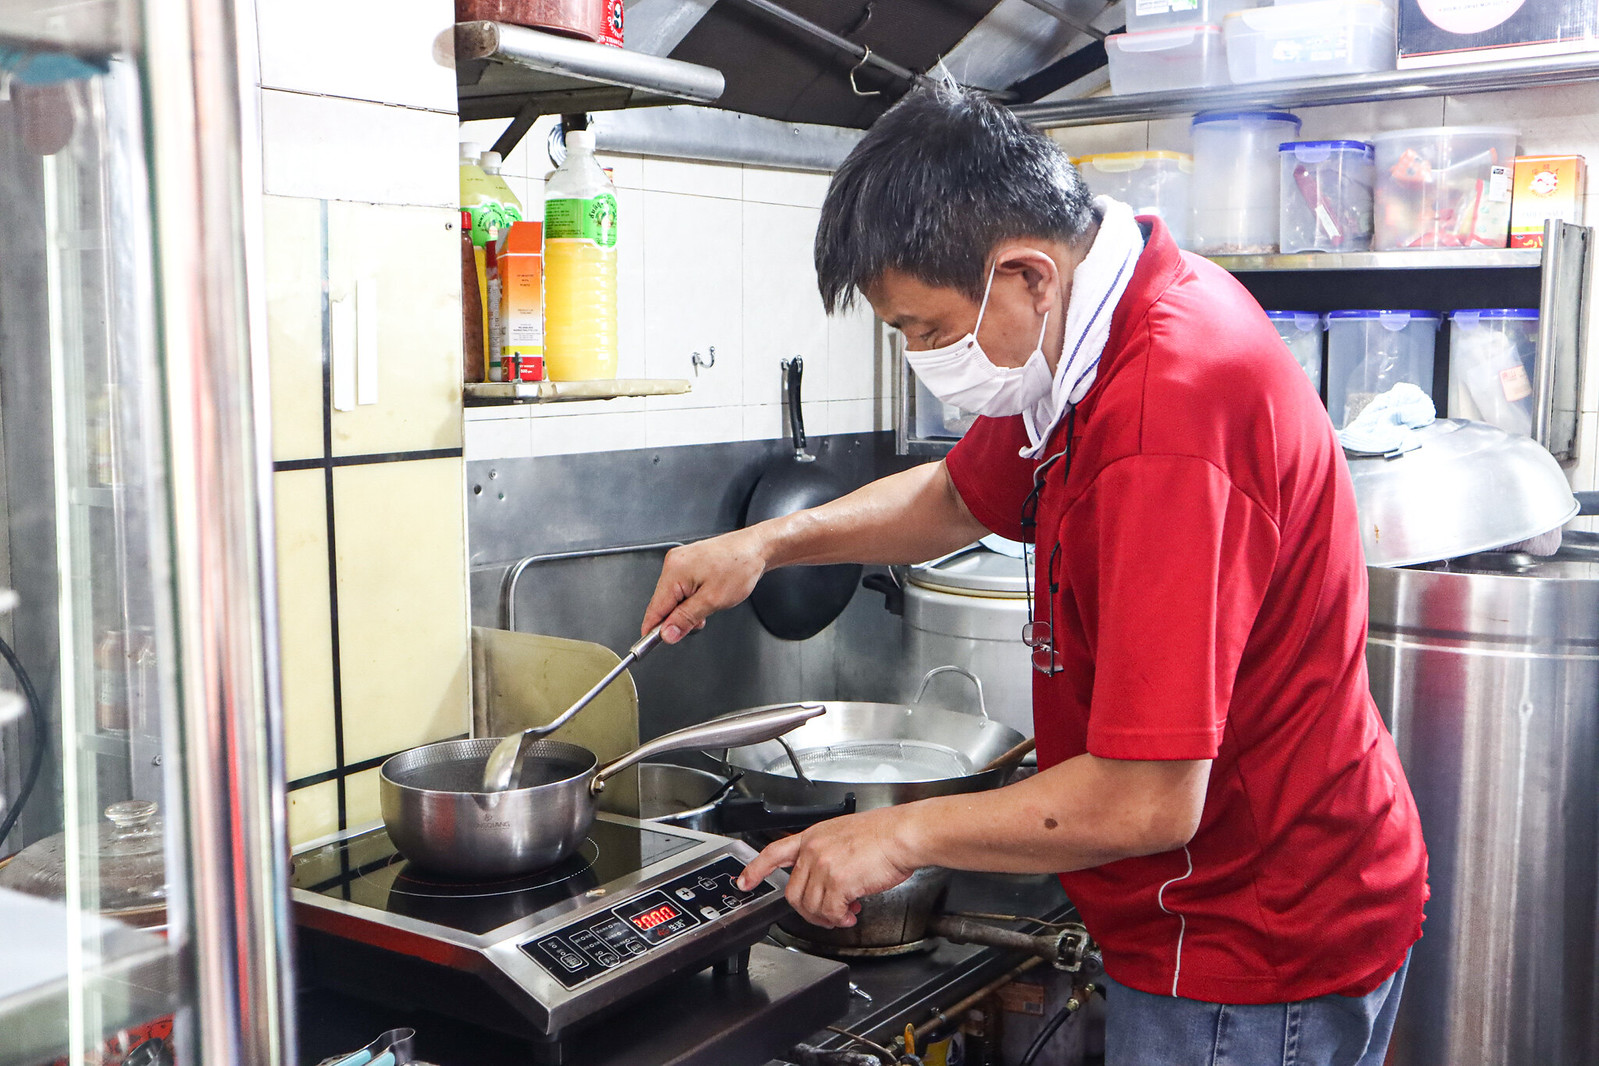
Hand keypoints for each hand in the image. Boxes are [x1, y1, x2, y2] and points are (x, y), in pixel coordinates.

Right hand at [642, 530, 769, 642]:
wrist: (756, 549)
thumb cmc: (740, 567)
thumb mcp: (713, 600)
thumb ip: (686, 619)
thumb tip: (667, 633)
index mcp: (675, 571)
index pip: (655, 608)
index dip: (652, 629)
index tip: (650, 645)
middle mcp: (674, 563)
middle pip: (663, 603)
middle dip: (678, 618)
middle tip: (700, 619)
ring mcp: (680, 562)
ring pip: (674, 597)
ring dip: (688, 608)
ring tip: (710, 602)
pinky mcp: (688, 563)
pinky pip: (682, 588)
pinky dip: (692, 598)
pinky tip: (708, 595)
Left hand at [735, 807, 922, 927]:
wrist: (902, 834)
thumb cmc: (884, 834)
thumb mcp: (844, 834)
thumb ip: (828, 854)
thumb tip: (827, 881)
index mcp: (813, 836)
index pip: (773, 852)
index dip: (756, 869)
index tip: (745, 882)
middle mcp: (814, 850)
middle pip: (792, 892)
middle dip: (807, 910)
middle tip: (826, 914)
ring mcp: (823, 865)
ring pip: (810, 906)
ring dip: (828, 917)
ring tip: (845, 914)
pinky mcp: (838, 882)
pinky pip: (830, 912)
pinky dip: (840, 919)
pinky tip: (852, 914)